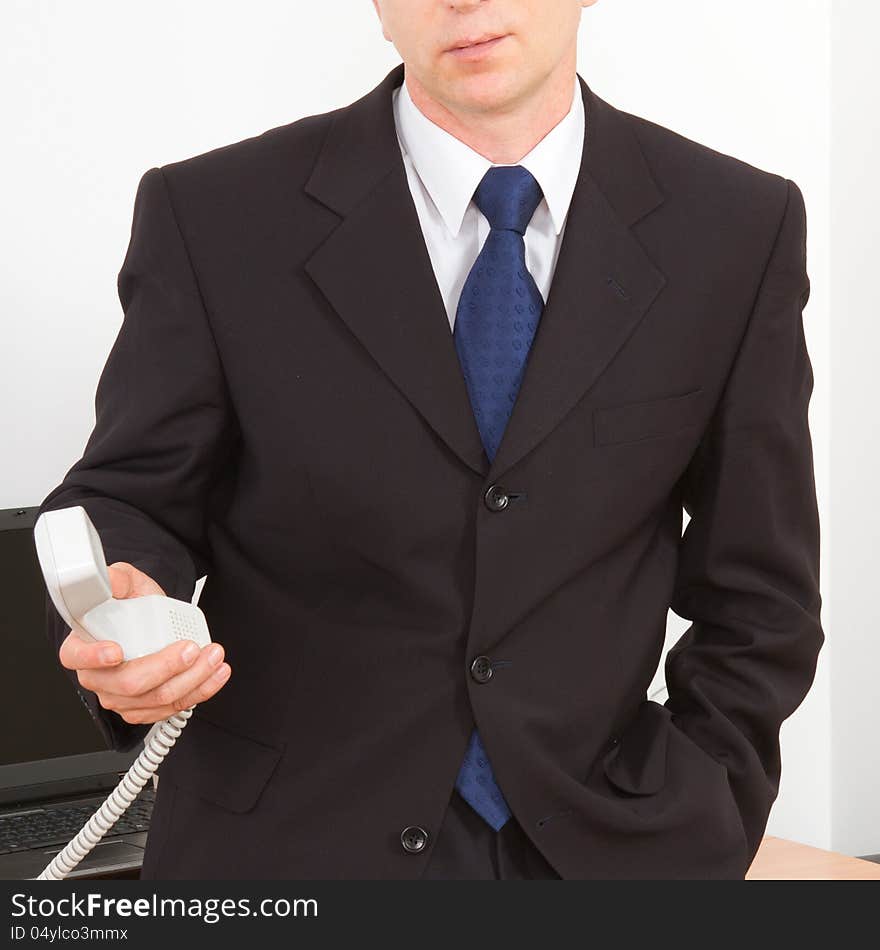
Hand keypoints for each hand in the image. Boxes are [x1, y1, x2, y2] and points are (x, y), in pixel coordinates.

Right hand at [58, 561, 230, 723]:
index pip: (76, 656)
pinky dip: (200, 691)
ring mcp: (121, 696)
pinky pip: (172, 707)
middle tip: (191, 648)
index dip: (94, 657)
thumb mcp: (126, 581)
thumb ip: (116, 578)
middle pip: (128, 683)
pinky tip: (215, 673)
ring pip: (156, 699)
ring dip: (192, 679)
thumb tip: (109, 579)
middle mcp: (98, 676)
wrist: (157, 617)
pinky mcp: (145, 707)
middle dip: (166, 667)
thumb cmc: (134, 603)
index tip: (116, 650)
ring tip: (213, 656)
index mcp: (82, 645)